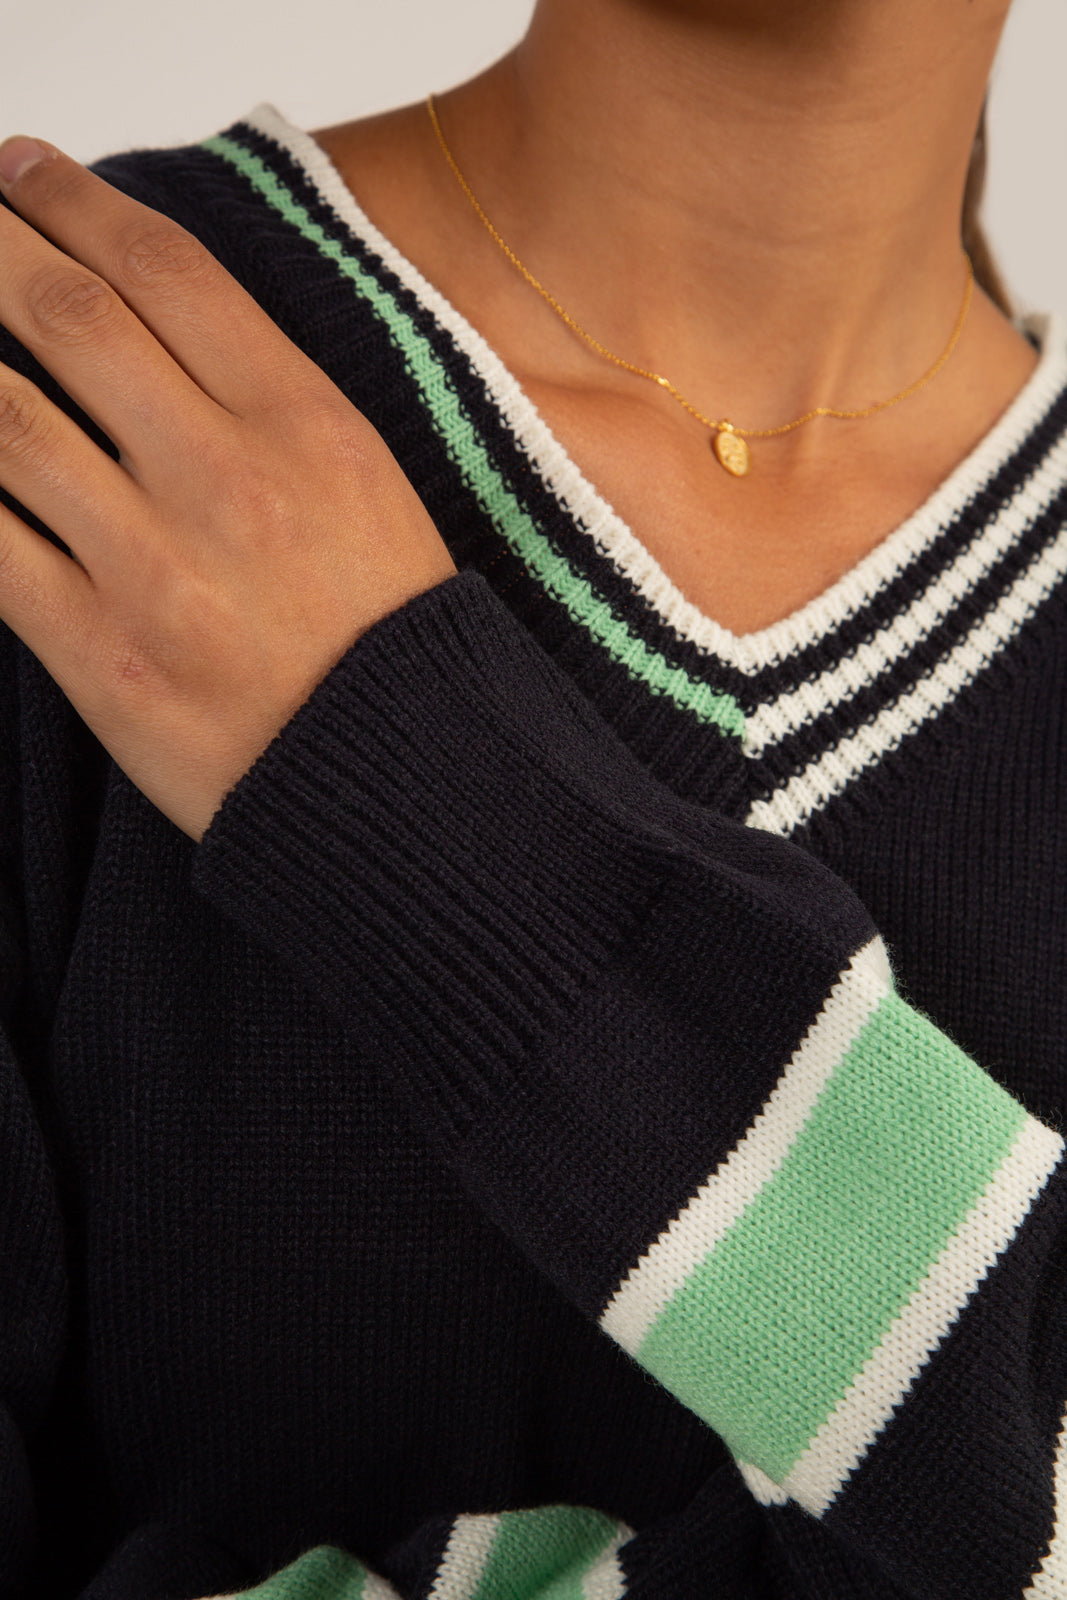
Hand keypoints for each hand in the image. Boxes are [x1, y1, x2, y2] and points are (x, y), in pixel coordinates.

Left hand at [0, 137, 456, 841]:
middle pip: (69, 319)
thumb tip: (158, 324)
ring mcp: (156, 571)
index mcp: (311, 430)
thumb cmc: (388, 643)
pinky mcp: (99, 657)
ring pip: (5, 421)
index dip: (76, 201)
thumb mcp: (368, 490)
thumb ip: (273, 403)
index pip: (168, 271)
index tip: (29, 173)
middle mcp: (229, 483)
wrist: (405, 790)